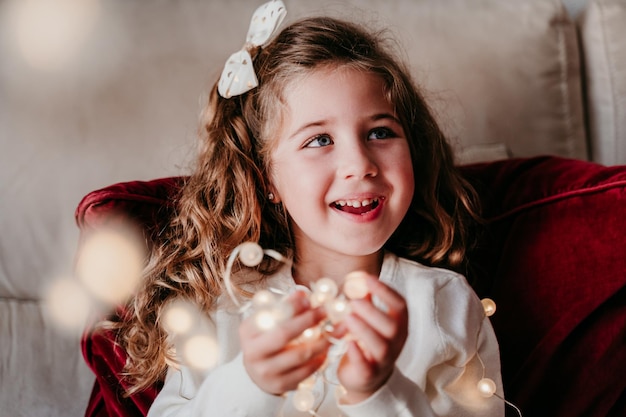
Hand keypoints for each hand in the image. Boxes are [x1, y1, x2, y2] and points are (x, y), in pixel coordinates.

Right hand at [239, 290, 329, 394]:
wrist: (256, 372)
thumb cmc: (265, 340)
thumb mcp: (267, 321)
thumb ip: (283, 307)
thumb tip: (303, 293)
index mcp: (248, 332)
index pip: (273, 316)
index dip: (293, 307)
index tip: (310, 299)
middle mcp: (253, 353)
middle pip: (284, 334)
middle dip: (309, 320)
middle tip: (326, 311)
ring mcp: (266, 372)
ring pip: (299, 355)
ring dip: (322, 341)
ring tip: (336, 330)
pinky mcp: (280, 385)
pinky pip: (305, 372)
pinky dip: (319, 359)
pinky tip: (327, 349)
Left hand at [336, 275, 408, 403]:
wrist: (366, 379)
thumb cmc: (368, 343)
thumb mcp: (370, 321)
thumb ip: (366, 301)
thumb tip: (359, 278)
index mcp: (399, 325)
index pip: (400, 305)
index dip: (385, 291)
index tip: (368, 279)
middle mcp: (396, 342)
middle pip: (392, 326)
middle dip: (373, 311)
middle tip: (353, 301)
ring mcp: (385, 360)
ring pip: (381, 345)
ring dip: (364, 329)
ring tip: (348, 317)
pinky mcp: (370, 374)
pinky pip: (366, 366)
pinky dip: (357, 354)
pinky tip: (348, 343)